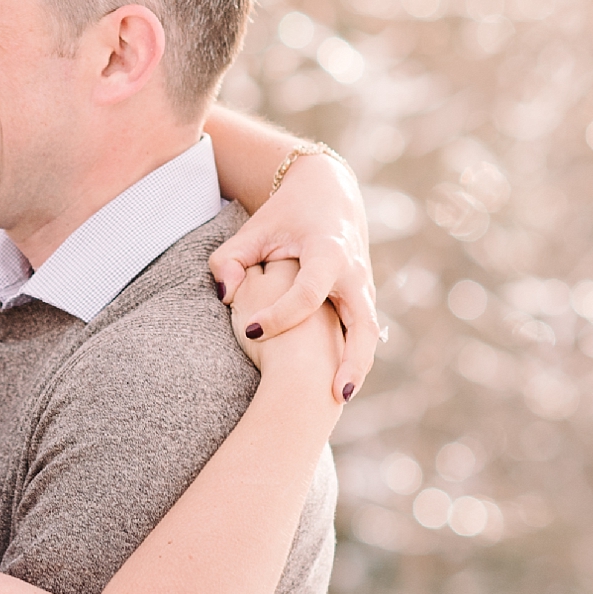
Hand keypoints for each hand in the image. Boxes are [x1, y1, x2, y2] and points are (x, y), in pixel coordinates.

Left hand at [208, 151, 377, 403]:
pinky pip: (361, 332)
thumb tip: (224, 296)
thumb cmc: (286, 213)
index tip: (248, 330)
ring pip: (368, 333)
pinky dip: (352, 358)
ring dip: (357, 365)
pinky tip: (334, 387)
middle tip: (333, 394)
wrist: (330, 194)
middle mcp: (353, 273)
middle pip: (361, 323)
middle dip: (351, 359)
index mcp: (328, 251)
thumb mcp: (254, 229)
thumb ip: (229, 259)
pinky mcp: (362, 297)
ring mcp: (363, 287)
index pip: (306, 293)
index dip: (277, 315)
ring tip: (339, 399)